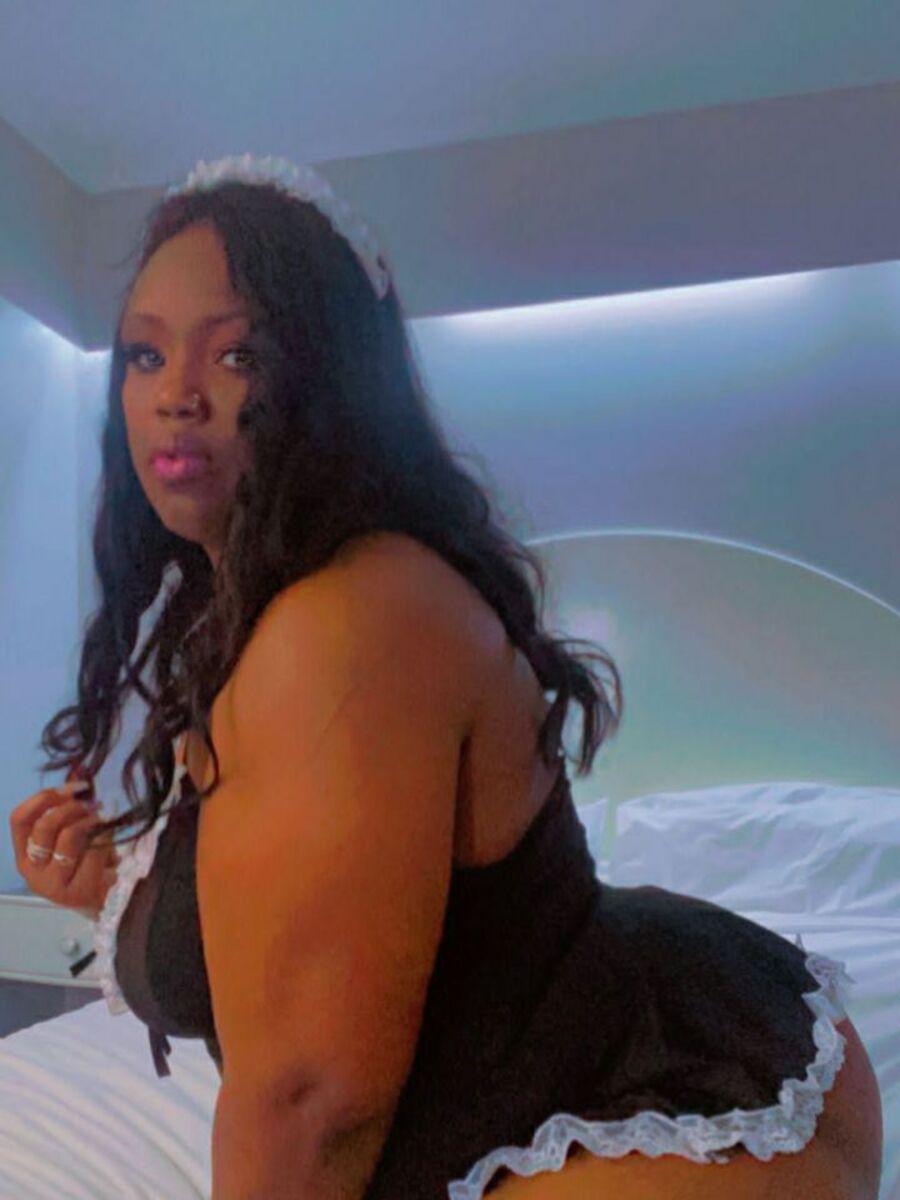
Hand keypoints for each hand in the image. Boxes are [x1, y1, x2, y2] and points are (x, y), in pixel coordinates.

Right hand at [9, 768, 118, 916]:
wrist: (105, 900)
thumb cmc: (88, 863)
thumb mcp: (75, 833)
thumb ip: (72, 807)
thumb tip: (80, 770)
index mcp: (25, 853)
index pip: (20, 818)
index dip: (45, 797)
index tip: (74, 788)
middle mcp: (32, 870)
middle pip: (45, 826)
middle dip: (72, 808)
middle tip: (94, 805)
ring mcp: (51, 885)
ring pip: (69, 837)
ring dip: (91, 823)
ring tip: (103, 822)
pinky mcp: (75, 893)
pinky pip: (93, 853)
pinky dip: (107, 842)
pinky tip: (114, 847)